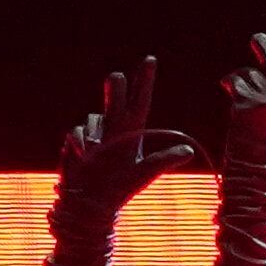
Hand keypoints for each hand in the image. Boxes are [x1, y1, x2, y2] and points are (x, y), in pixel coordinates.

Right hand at [56, 62, 198, 217]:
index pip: (141, 101)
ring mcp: (96, 134)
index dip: (145, 80)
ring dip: (94, 133)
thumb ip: (163, 160)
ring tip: (95, 154)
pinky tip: (81, 156)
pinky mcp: (78, 141)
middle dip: (116, 87)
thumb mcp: (143, 175)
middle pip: (116, 97)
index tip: (150, 59)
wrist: (89, 206)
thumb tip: (189, 150)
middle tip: (116, 77)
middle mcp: (115, 128)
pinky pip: (77, 130)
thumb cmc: (119, 190)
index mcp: (133, 132)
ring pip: (94, 117)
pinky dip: (78, 141)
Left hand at [218, 26, 265, 169]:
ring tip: (240, 90)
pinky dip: (231, 83)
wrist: (254, 166)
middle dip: (263, 45)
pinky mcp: (241, 103)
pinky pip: (234, 83)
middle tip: (256, 40)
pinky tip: (229, 87)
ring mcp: (259, 98)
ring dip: (243, 77)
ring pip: (248, 74)